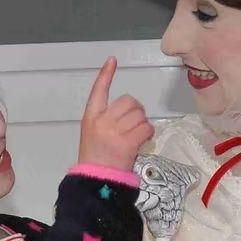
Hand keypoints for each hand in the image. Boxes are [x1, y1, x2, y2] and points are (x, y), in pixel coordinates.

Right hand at [78, 57, 153, 171]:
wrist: (96, 179)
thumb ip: (106, 119)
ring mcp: (114, 131)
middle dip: (136, 110)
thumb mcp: (93, 134)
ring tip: (137, 135)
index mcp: (91, 117)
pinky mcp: (127, 143)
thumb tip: (129, 111)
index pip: (98, 90)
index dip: (106, 74)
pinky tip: (143, 139)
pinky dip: (149, 132)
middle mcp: (102, 121)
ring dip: (143, 122)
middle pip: (127, 101)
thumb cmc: (96, 158)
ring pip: (139, 114)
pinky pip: (146, 127)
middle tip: (134, 123)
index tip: (112, 60)